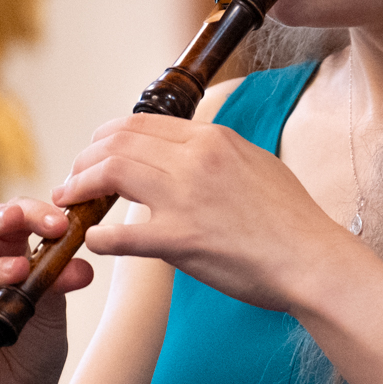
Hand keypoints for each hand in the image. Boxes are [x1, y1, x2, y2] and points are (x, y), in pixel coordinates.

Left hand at [50, 114, 370, 314]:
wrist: (314, 260)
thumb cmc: (292, 221)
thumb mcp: (256, 164)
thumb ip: (217, 154)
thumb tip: (190, 151)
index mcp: (213, 139)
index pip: (141, 124)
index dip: (107, 137)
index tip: (95, 154)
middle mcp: (195, 159)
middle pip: (117, 143)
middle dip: (85, 159)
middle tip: (73, 179)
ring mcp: (186, 197)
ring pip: (110, 174)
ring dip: (80, 187)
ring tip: (69, 203)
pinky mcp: (180, 239)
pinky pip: (121, 234)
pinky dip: (98, 237)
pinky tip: (93, 242)